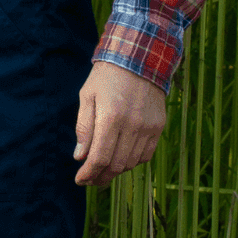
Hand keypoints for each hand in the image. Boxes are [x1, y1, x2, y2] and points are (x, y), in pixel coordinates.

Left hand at [72, 60, 166, 186]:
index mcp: (111, 117)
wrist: (139, 58)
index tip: (80, 180)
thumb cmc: (107, 76)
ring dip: (116, 170)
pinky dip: (133, 161)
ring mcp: (148, 127)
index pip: (99, 158)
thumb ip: (84, 127)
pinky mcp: (158, 126)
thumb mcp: (87, 96)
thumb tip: (80, 157)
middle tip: (90, 179)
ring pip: (131, 163)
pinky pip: (146, 155)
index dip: (88, 173)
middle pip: (116, 165)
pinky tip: (122, 158)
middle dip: (100, 176)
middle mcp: (132, 126)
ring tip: (104, 169)